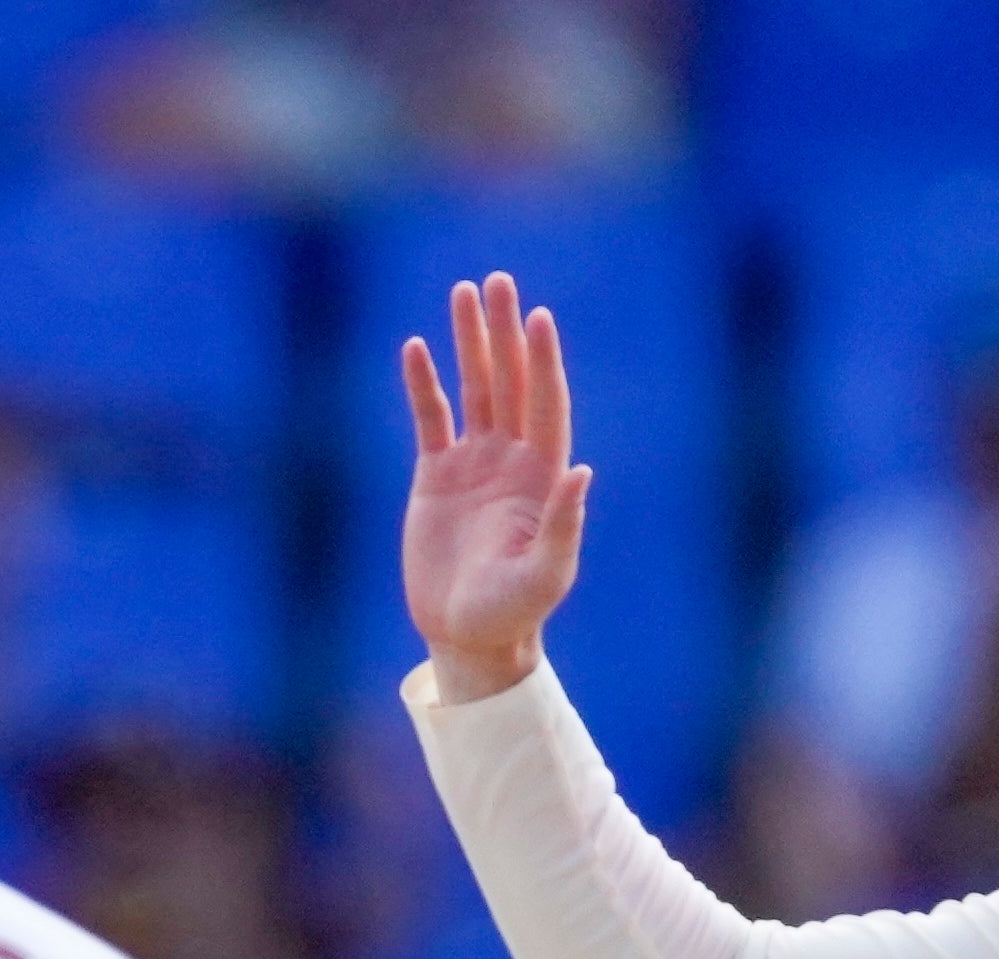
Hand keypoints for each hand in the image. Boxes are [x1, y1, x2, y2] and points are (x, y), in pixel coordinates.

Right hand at [399, 272, 594, 704]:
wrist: (467, 636)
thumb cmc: (512, 611)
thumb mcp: (544, 574)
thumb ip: (563, 525)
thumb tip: (582, 472)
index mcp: (542, 475)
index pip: (544, 402)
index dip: (541, 360)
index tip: (537, 317)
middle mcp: (511, 458)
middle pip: (511, 380)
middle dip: (504, 331)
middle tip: (497, 282)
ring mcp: (473, 464)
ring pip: (474, 387)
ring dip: (469, 341)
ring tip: (463, 293)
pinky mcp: (435, 477)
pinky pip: (430, 418)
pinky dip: (423, 384)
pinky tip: (416, 347)